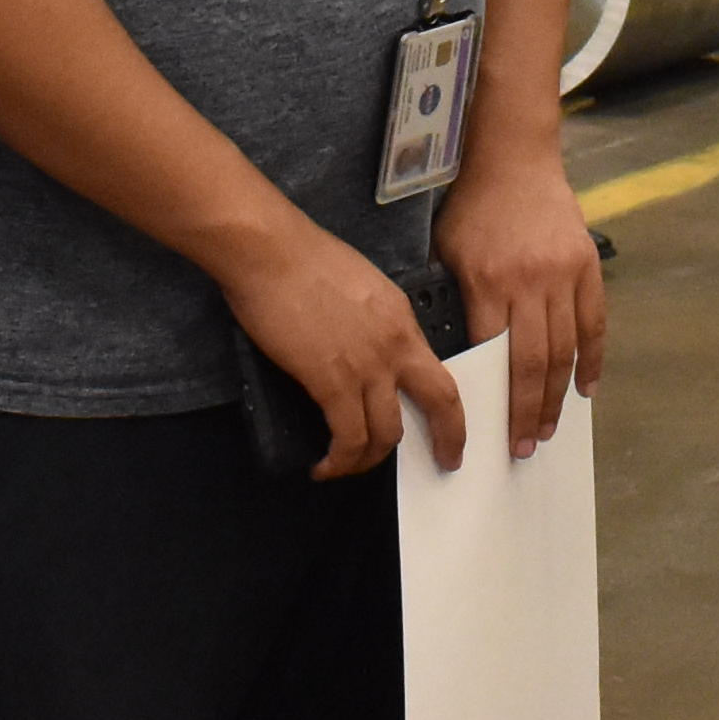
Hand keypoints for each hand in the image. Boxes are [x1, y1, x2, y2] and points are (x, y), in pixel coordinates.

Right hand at [220, 226, 471, 479]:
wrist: (270, 252)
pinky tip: (324, 467)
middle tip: (445, 461)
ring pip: (387, 432)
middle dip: (448, 438)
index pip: (437, 369)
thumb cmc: (301, 258)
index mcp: (402, 316)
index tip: (448, 424)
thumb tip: (364, 347)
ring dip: (370, 459)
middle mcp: (395, 344)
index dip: (447, 403)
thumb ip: (372, 319)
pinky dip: (338, 461)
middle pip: (441, 402)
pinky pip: (347, 437)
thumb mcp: (360, 284)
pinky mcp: (331, 381)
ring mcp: (366, 365)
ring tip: (351, 466)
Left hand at [437, 141, 609, 451]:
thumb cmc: (473, 206)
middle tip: (526, 447)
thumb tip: (466, 357)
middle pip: (533, 361)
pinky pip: (594, 321)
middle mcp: (528, 282)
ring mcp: (562, 274)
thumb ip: (460, 300)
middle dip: (529, 411)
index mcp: (488, 281)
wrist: (514, 158)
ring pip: (565, 348)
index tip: (492, 432)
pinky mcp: (587, 264)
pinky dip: (593, 358)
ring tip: (552, 427)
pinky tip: (587, 388)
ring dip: (559, 394)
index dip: (495, 399)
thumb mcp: (448, 251)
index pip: (492, 355)